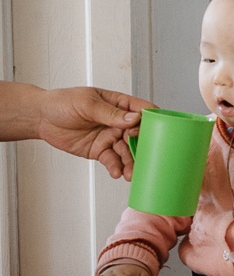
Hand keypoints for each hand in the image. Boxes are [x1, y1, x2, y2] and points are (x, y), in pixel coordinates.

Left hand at [40, 87, 154, 179]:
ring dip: (130, 162)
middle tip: (143, 158)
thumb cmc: (63, 103)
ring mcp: (110, 137)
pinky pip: (112, 160)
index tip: (149, 131)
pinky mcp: (100, 151)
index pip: (143, 111)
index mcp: (120, 105)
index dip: (150, 121)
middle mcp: (119, 122)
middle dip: (142, 148)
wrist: (41, 118)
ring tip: (130, 173)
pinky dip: (116, 167)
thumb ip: (110, 113)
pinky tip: (117, 172)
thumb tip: (133, 119)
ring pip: (127, 151)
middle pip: (139, 135)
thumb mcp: (87, 104)